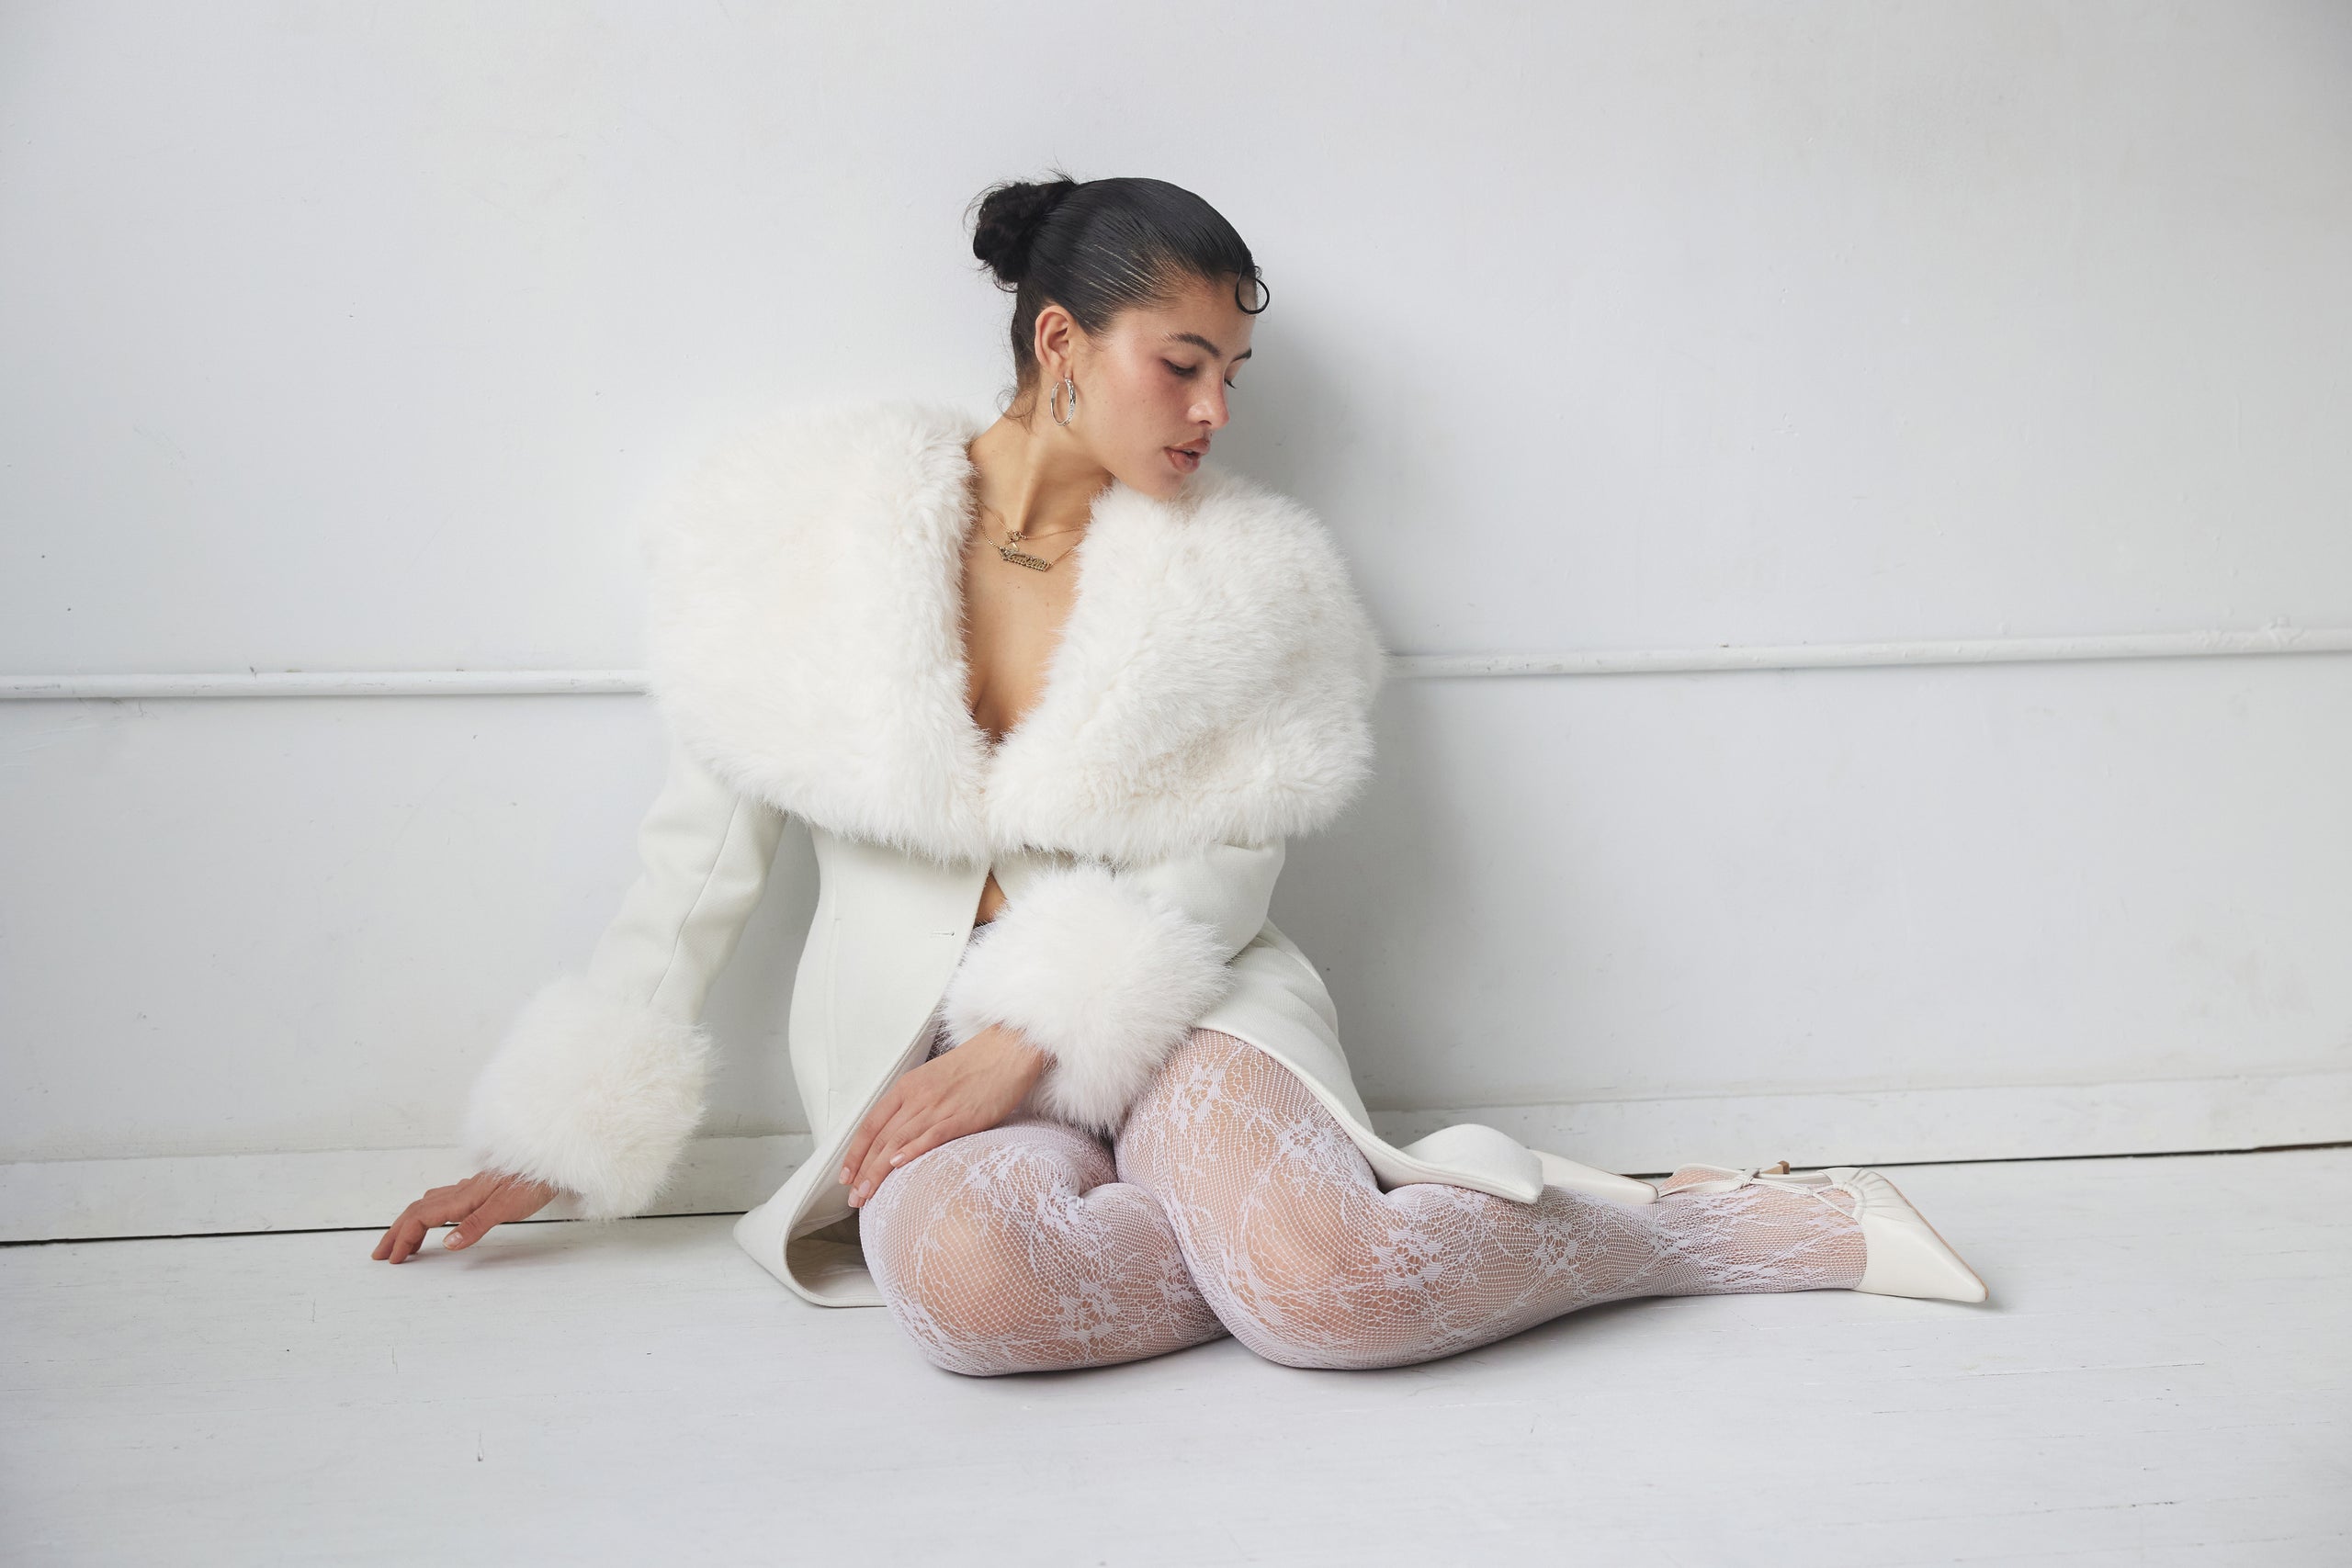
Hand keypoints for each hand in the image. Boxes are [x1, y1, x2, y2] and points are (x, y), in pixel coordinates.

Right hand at [370, 1169, 560, 1262]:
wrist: (552, 1164)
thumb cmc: (532, 1185)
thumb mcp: (506, 1208)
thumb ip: (476, 1225)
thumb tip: (447, 1243)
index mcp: (462, 1198)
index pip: (421, 1218)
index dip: (404, 1238)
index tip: (393, 1259)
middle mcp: (461, 1192)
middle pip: (417, 1210)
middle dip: (396, 1232)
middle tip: (381, 1253)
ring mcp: (469, 1189)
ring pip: (428, 1203)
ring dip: (409, 1222)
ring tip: (401, 1239)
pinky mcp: (480, 1189)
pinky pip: (443, 1199)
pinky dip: (429, 1211)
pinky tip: (436, 1215)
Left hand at [837, 1024, 1048, 1206]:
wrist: (1008, 1051)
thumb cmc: (975, 1067)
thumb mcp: (934, 1079)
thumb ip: (915, 1103)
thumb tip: (901, 1134)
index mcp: (907, 1087)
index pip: (871, 1124)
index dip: (855, 1152)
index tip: (845, 1176)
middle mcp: (917, 1097)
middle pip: (881, 1138)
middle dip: (863, 1170)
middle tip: (854, 1197)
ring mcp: (938, 1106)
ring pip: (899, 1142)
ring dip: (879, 1171)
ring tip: (867, 1194)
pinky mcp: (962, 1117)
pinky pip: (931, 1136)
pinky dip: (912, 1151)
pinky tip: (898, 1166)